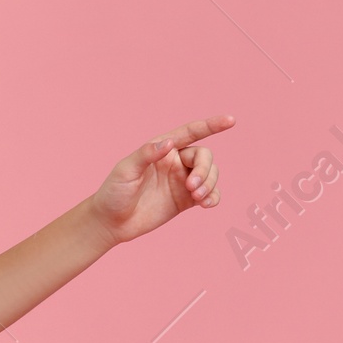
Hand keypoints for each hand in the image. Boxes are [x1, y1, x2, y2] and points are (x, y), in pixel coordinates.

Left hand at [89, 114, 234, 246]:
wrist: (111, 223)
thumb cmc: (114, 192)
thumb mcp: (125, 171)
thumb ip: (146, 155)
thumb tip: (168, 143)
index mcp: (162, 149)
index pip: (191, 132)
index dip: (211, 125)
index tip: (231, 120)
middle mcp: (175, 162)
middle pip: (204, 156)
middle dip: (204, 170)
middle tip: (192, 188)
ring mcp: (182, 181)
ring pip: (210, 174)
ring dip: (209, 184)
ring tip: (197, 198)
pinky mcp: (185, 200)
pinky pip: (209, 194)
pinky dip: (213, 197)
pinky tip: (207, 204)